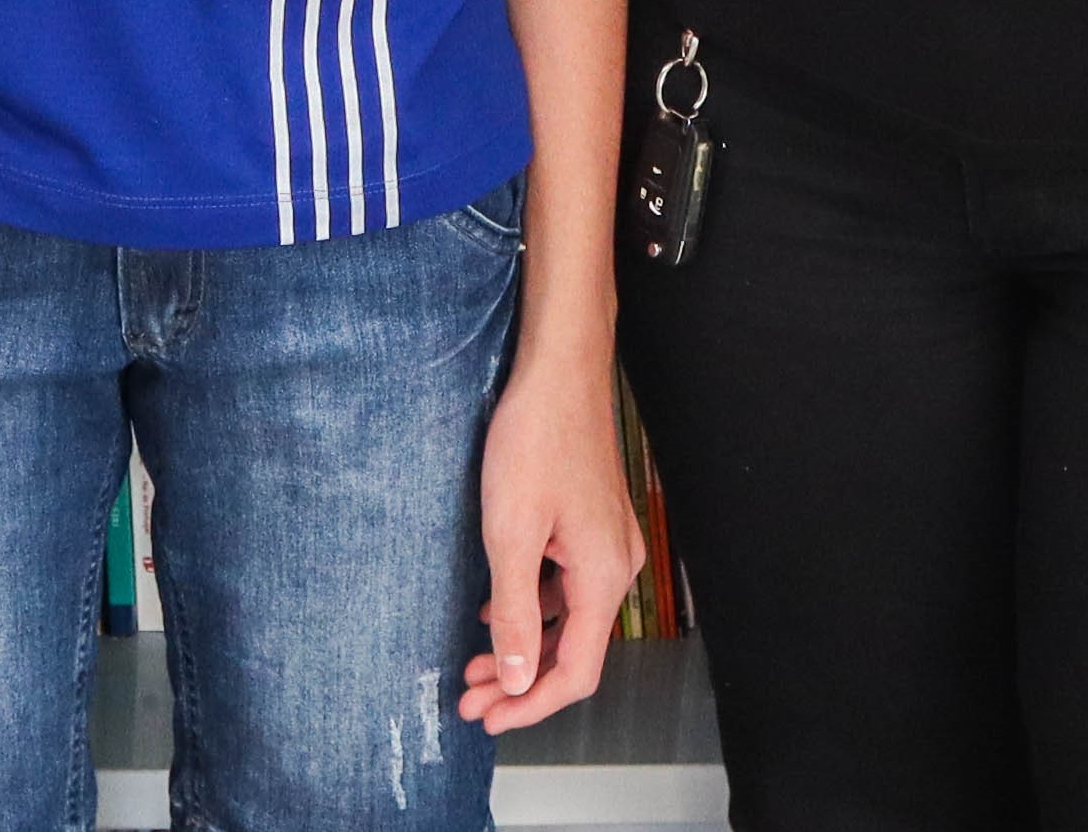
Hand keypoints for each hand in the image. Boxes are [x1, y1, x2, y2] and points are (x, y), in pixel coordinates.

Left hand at [458, 351, 640, 731]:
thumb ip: (518, 612)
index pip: (578, 671)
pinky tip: (498, 610)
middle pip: (575, 650)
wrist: (558, 370)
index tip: (490, 717)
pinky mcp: (592, 523)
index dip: (533, 705)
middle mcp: (616, 565)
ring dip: (526, 645)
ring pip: (570, 618)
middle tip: (471, 698)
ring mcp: (607, 543)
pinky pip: (568, 586)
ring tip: (477, 662)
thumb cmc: (537, 438)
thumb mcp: (512, 533)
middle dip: (521, 681)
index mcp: (604, 576)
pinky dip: (535, 608)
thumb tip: (519, 677)